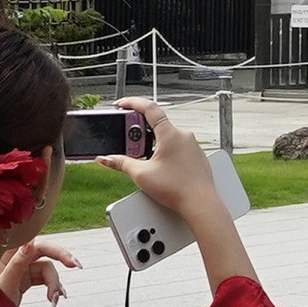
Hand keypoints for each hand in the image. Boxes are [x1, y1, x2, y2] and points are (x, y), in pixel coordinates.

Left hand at [0, 236, 77, 306]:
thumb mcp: (2, 285)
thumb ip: (16, 264)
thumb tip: (30, 243)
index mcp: (6, 256)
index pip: (35, 245)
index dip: (55, 250)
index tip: (69, 261)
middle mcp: (14, 260)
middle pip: (44, 253)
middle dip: (61, 260)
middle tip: (77, 267)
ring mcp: (20, 270)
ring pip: (46, 269)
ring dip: (55, 283)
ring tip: (54, 300)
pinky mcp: (24, 281)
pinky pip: (43, 280)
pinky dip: (51, 288)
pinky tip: (55, 299)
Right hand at [99, 99, 227, 231]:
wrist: (200, 203)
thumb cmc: (176, 188)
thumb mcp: (141, 174)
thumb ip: (121, 163)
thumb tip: (107, 159)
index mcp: (170, 134)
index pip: (150, 108)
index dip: (132, 103)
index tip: (121, 104)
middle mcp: (183, 135)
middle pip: (156, 123)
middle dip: (138, 130)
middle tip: (126, 140)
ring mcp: (191, 144)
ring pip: (166, 135)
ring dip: (150, 141)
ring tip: (141, 157)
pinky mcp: (195, 154)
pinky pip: (176, 145)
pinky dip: (163, 149)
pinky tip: (157, 164)